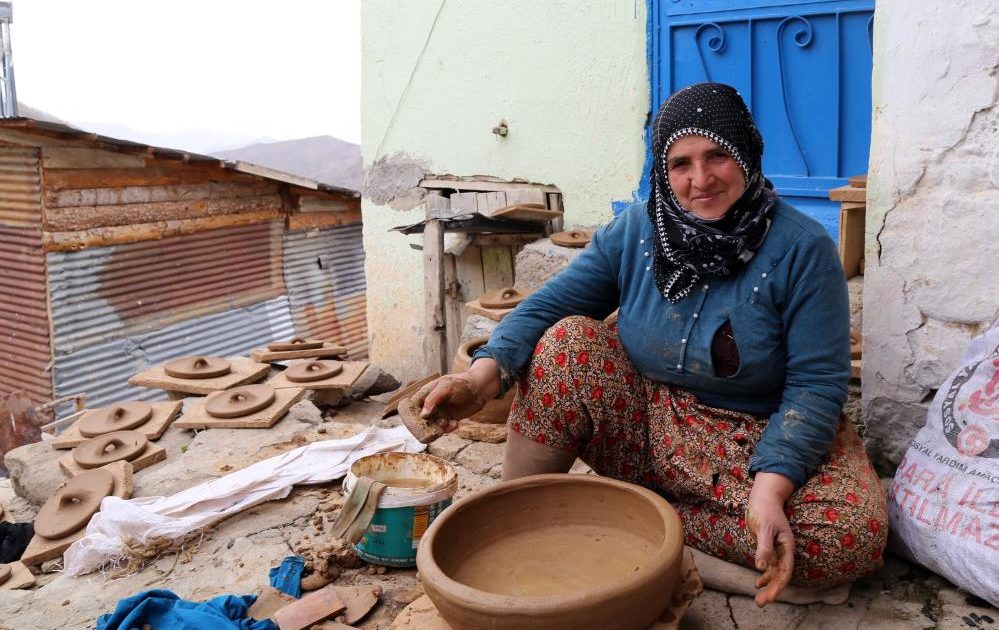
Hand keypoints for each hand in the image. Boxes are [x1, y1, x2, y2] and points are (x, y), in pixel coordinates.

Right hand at [412, 358, 500, 432]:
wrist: (479, 390)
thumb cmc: (461, 383)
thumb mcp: (446, 387)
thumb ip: (433, 399)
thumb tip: (423, 415)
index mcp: (424, 394)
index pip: (409, 408)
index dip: (411, 417)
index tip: (422, 421)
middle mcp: (428, 405)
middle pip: (417, 421)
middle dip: (426, 427)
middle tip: (436, 428)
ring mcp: (437, 413)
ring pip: (429, 428)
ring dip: (437, 429)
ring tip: (447, 423)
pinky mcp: (446, 420)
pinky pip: (441, 430)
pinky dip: (447, 429)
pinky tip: (455, 424)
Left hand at [746, 472, 794, 606]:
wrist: (763, 497)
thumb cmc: (765, 510)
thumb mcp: (764, 528)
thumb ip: (763, 547)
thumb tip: (760, 567)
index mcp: (787, 546)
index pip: (785, 570)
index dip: (779, 585)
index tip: (772, 597)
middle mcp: (784, 550)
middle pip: (780, 575)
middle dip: (772, 590)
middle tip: (761, 603)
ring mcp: (777, 549)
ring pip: (775, 572)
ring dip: (768, 585)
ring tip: (759, 599)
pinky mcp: (769, 548)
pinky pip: (769, 566)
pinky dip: (765, 575)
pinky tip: (757, 583)